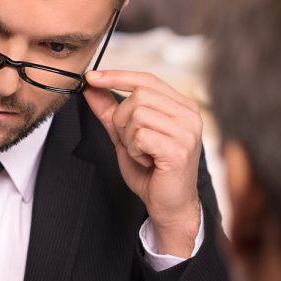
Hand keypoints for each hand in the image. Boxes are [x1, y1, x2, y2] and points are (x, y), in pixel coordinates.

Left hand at [84, 69, 202, 255]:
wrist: (169, 204)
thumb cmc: (152, 171)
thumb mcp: (126, 136)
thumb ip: (110, 111)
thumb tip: (91, 87)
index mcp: (181, 106)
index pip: (147, 79)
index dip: (117, 76)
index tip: (91, 77)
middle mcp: (189, 114)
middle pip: (138, 95)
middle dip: (122, 119)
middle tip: (131, 141)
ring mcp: (187, 131)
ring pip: (138, 115)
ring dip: (129, 138)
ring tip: (142, 153)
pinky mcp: (180, 149)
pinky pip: (141, 136)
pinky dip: (135, 151)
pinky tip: (147, 161)